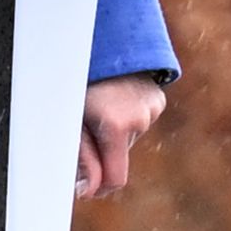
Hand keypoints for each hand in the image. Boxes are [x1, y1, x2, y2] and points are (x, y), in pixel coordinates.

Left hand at [78, 73, 168, 197]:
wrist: (103, 39)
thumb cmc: (78, 80)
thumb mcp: (72, 118)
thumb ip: (80, 157)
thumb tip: (87, 191)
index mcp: (115, 125)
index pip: (115, 178)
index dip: (100, 186)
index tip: (87, 187)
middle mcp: (140, 119)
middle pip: (120, 155)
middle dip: (103, 148)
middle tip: (86, 122)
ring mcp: (153, 108)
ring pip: (130, 137)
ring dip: (114, 129)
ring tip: (101, 102)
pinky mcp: (158, 99)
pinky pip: (140, 119)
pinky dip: (127, 115)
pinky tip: (116, 96)